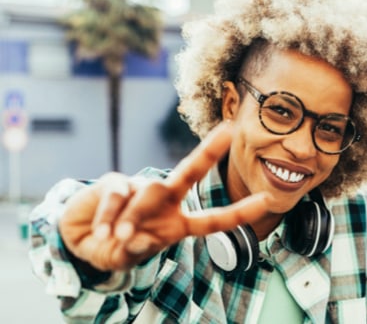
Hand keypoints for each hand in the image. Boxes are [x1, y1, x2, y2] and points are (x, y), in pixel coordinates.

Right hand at [59, 122, 268, 270]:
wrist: (81, 239)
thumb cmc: (116, 246)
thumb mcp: (130, 254)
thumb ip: (137, 247)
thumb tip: (134, 237)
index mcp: (176, 222)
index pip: (213, 219)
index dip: (239, 213)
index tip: (266, 201)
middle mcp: (163, 200)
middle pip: (188, 173)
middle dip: (208, 152)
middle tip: (228, 130)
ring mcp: (139, 188)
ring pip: (148, 192)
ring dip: (134, 218)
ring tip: (118, 238)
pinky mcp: (114, 182)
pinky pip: (117, 198)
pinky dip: (108, 219)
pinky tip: (100, 234)